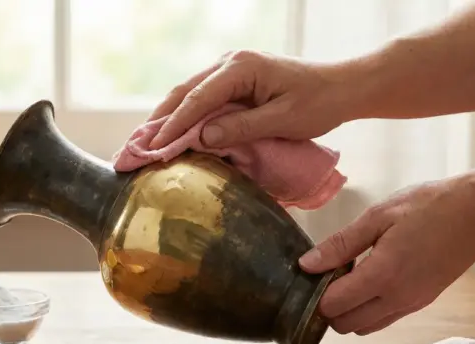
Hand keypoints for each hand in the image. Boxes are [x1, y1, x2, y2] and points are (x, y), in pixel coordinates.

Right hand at [146, 50, 355, 149]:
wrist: (340, 87)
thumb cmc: (317, 104)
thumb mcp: (282, 120)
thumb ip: (241, 128)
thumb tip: (202, 138)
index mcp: (240, 67)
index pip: (197, 100)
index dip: (173, 126)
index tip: (153, 150)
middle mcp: (229, 62)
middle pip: (183, 92)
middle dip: (158, 121)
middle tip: (134, 148)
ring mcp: (228, 69)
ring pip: (186, 94)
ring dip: (165, 118)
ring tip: (143, 143)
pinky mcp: (231, 81)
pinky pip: (199, 98)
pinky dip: (182, 116)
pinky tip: (168, 134)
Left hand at [298, 165, 474, 334]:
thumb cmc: (428, 206)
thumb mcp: (378, 216)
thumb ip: (340, 244)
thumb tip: (306, 264)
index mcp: (383, 276)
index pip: (333, 307)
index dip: (316, 295)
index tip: (312, 273)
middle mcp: (397, 298)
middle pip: (346, 325)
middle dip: (329, 307)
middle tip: (326, 277)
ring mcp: (412, 304)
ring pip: (365, 327)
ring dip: (348, 311)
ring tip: (347, 278)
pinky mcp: (422, 302)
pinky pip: (385, 319)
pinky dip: (368, 310)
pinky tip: (368, 281)